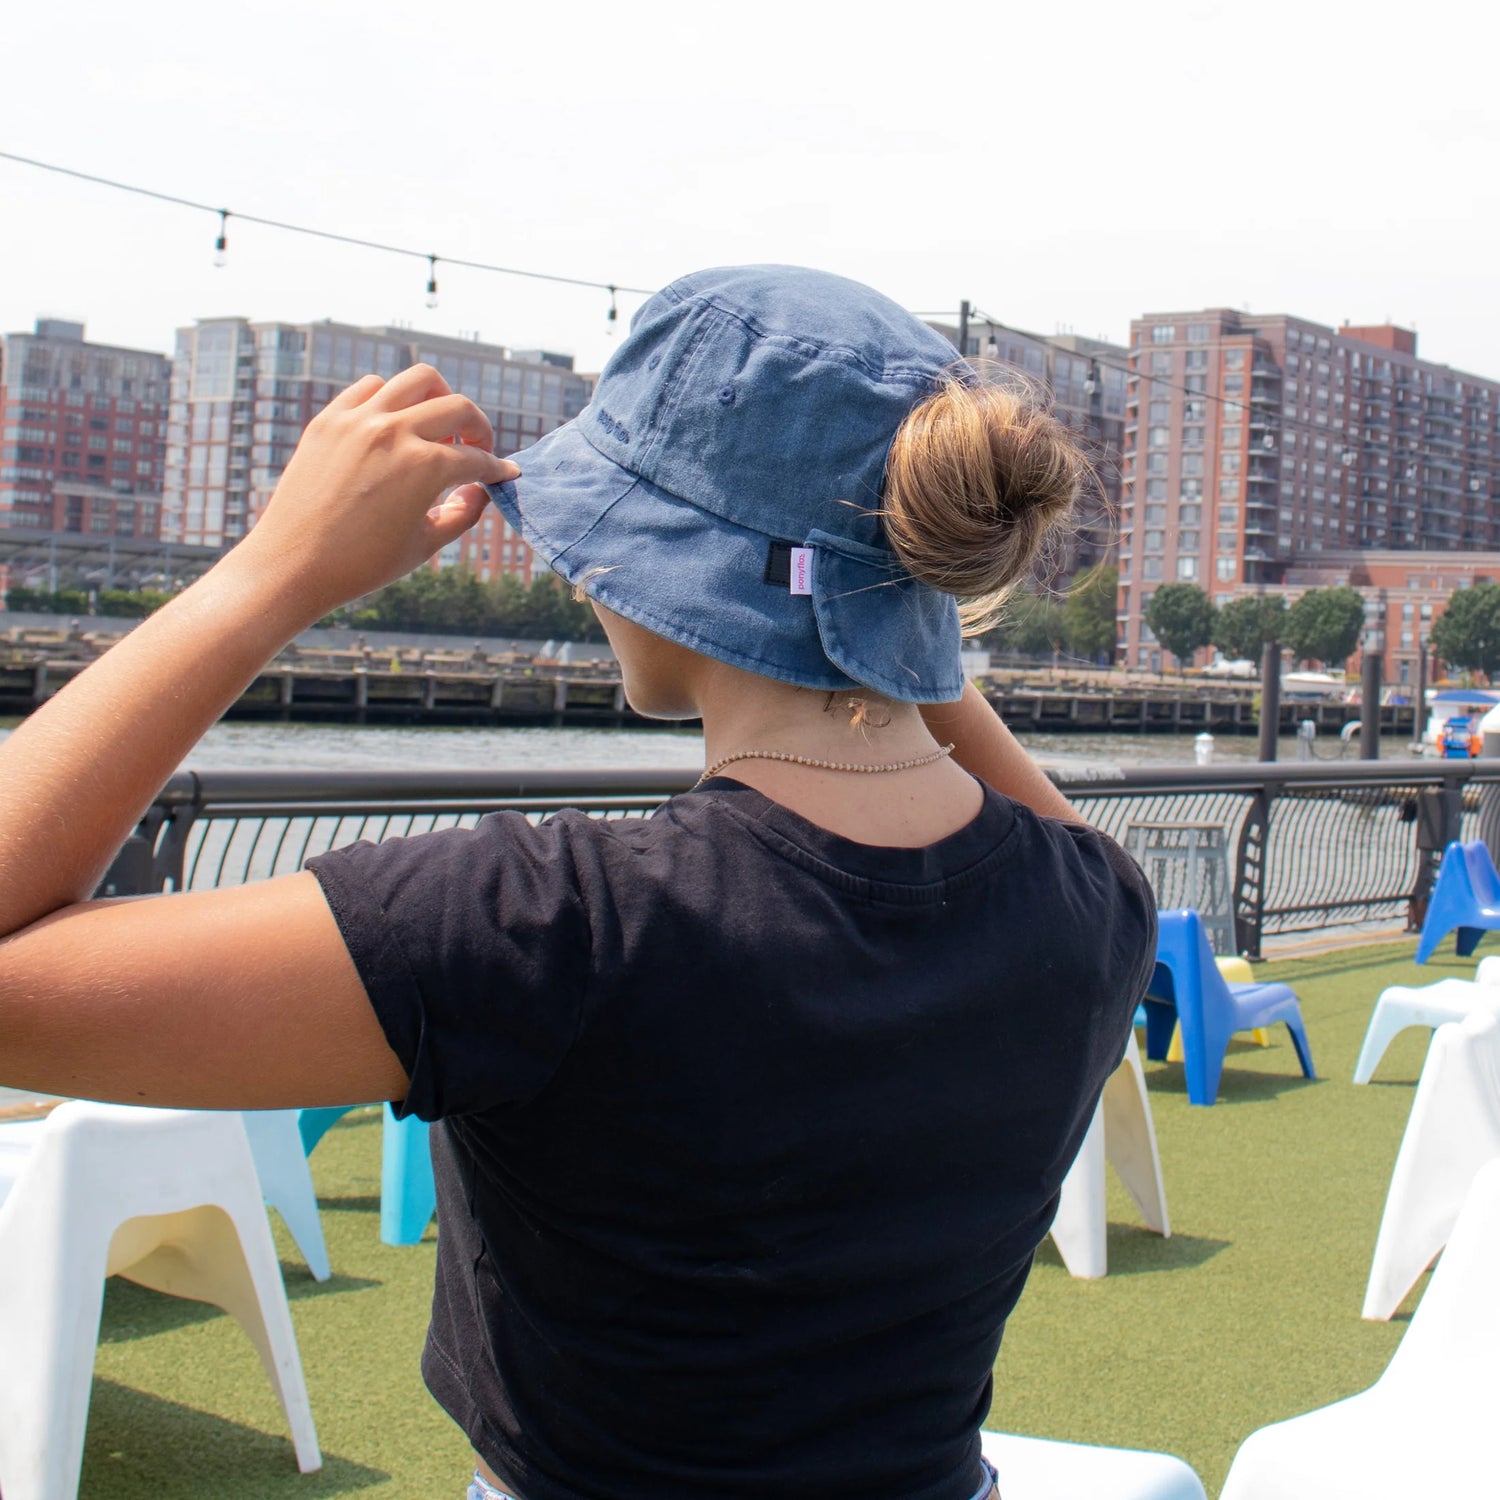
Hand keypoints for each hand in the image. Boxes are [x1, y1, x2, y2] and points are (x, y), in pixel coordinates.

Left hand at [234, 365, 520, 614]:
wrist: (293, 565)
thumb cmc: (362, 564)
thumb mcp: (425, 545)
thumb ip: (464, 513)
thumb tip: (481, 489)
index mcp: (424, 466)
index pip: (476, 458)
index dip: (497, 468)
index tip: (504, 473)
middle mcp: (394, 432)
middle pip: (457, 406)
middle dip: (478, 427)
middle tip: (476, 447)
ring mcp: (358, 420)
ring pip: (417, 380)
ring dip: (438, 399)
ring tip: (435, 428)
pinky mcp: (328, 420)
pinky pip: (370, 388)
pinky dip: (392, 399)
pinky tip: (395, 426)